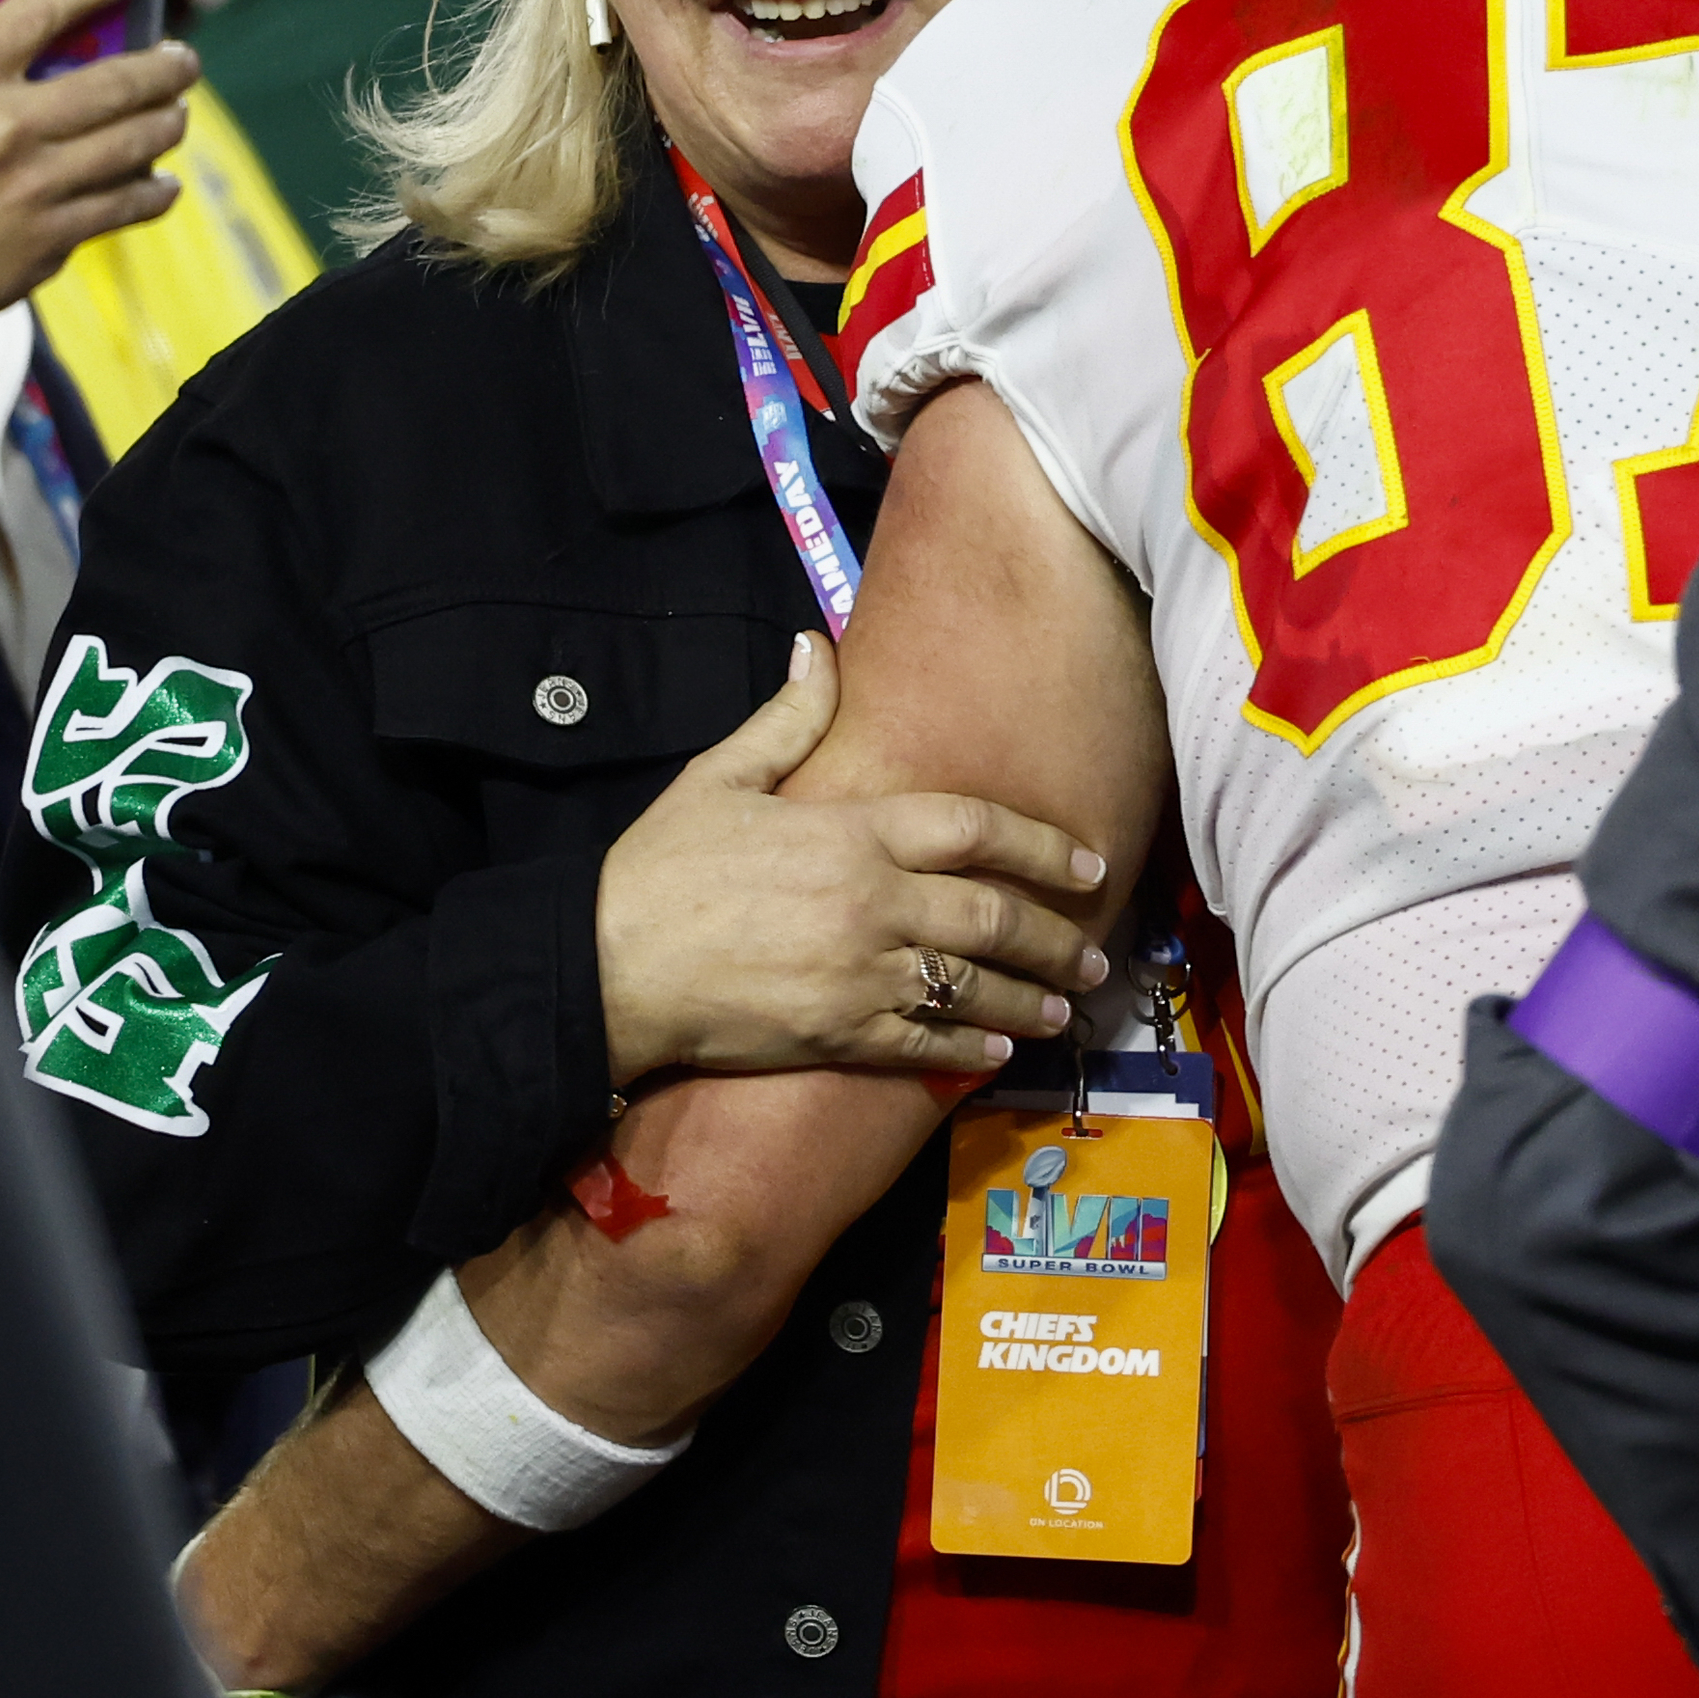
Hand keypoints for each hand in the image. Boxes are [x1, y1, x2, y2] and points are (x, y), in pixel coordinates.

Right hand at [0, 0, 196, 391]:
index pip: (36, 12)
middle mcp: (3, 129)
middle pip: (111, 82)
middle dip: (163, 66)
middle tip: (182, 58)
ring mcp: (35, 186)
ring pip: (133, 142)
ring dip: (169, 121)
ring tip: (178, 110)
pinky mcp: (55, 235)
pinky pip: (126, 203)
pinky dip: (155, 189)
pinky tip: (162, 179)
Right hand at [596, 631, 1112, 1083]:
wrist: (604, 967)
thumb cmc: (658, 869)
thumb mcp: (720, 777)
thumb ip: (788, 717)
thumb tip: (819, 645)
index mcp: (852, 832)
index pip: (974, 829)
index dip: (1040, 845)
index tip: (1087, 864)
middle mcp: (872, 903)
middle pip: (992, 918)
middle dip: (1055, 939)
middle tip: (1094, 957)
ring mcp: (859, 974)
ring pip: (970, 989)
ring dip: (1027, 1001)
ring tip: (1062, 1010)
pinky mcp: (836, 1034)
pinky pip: (923, 1045)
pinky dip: (967, 1049)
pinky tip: (995, 1053)